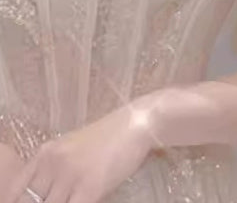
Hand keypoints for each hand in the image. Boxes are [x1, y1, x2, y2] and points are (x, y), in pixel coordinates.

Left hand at [5, 97, 157, 202]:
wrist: (137, 123)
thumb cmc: (109, 137)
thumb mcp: (73, 147)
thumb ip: (55, 167)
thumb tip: (45, 193)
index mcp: (44, 153)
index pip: (16, 191)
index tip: (38, 202)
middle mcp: (52, 163)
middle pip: (32, 202)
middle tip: (62, 201)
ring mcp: (69, 175)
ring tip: (77, 200)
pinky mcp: (89, 187)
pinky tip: (88, 202)